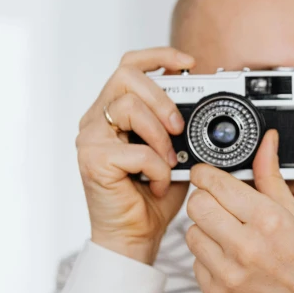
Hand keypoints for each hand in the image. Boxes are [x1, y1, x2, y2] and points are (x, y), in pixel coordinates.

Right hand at [76, 47, 194, 263]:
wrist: (136, 236)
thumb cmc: (152, 197)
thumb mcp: (176, 151)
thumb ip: (180, 126)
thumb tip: (203, 101)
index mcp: (114, 113)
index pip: (130, 66)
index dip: (159, 56)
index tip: (188, 63)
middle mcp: (96, 120)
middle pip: (126, 77)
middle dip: (163, 98)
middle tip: (180, 126)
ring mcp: (90, 139)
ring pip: (128, 107)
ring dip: (160, 136)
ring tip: (170, 161)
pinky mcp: (92, 160)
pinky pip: (135, 150)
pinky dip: (157, 168)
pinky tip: (158, 183)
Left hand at [185, 129, 293, 292]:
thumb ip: (272, 178)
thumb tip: (266, 141)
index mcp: (270, 222)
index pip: (215, 184)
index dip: (208, 174)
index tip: (208, 174)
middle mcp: (246, 249)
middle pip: (197, 206)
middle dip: (207, 200)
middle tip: (223, 205)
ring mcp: (230, 278)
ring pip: (191, 235)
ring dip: (207, 230)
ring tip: (233, 236)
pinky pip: (197, 265)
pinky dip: (210, 259)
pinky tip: (235, 262)